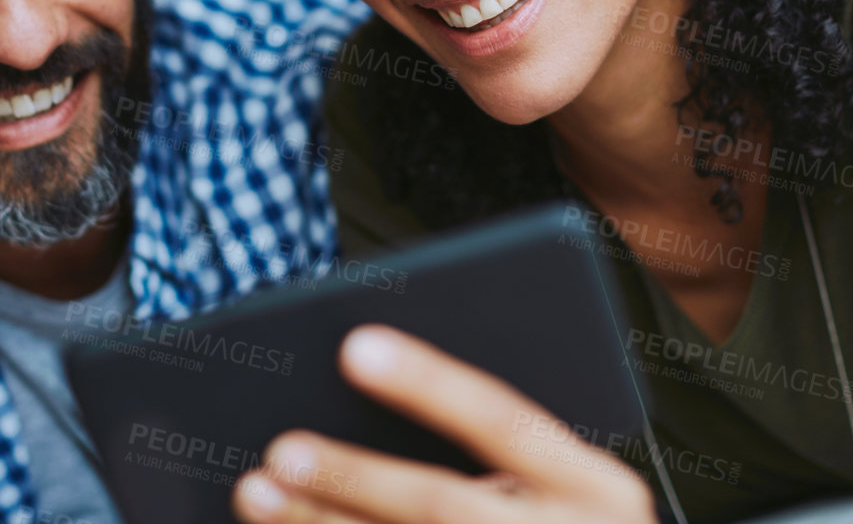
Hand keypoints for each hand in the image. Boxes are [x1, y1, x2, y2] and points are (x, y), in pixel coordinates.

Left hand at [231, 325, 655, 523]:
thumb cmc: (571, 520)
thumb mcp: (569, 483)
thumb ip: (501, 443)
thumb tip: (370, 370)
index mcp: (596, 490)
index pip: (504, 422)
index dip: (429, 383)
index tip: (353, 346)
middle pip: (442, 505)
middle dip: (356, 476)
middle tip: (281, 446)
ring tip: (256, 491)